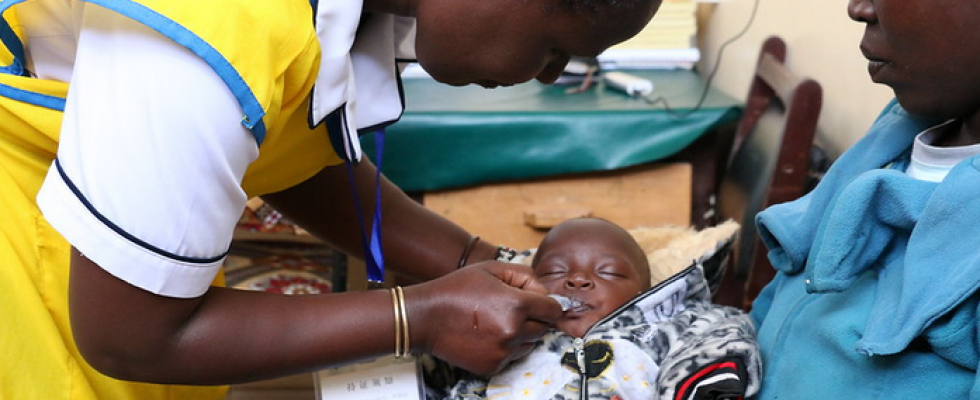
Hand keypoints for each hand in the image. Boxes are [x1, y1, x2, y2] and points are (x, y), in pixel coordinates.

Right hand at [406, 261, 561, 374]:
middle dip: (535, 318)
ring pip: (530, 344)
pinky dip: (506, 347)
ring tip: (497, 321)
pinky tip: (487, 334)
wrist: (426, 318)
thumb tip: (545, 292)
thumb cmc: (457, 289)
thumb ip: (525, 276)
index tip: (540, 303)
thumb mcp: (491, 269)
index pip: (553, 310)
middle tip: (511, 308)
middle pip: (544, 328)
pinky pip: (512, 357)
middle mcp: (513, 331)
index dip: (548, 304)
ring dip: (522, 334)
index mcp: (516, 305)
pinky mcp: (492, 366)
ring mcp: (503, 352)